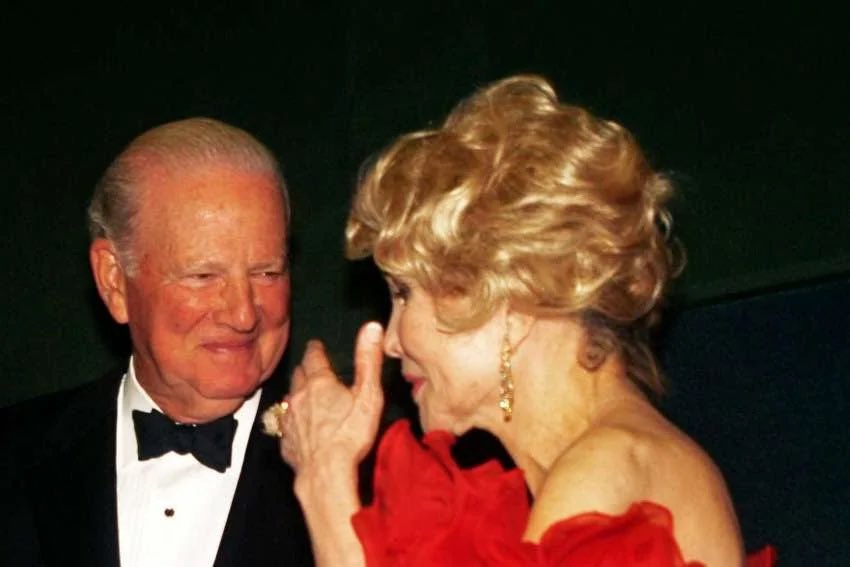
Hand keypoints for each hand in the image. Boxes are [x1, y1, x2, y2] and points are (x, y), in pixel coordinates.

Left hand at [278, 322, 384, 474]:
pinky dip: (293, 420)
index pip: (314, 356)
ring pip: (289, 398)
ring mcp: (289, 420)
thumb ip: (368, 360)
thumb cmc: (350, 435)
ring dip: (297, 393)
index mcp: (320, 382)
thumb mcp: (368, 394)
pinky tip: (301, 426)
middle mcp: (299, 396)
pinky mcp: (286, 441)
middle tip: (313, 368)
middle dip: (306, 369)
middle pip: (299, 375)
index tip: (317, 345)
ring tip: (305, 394)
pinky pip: (286, 425)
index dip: (316, 349)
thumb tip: (372, 327)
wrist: (325, 473)